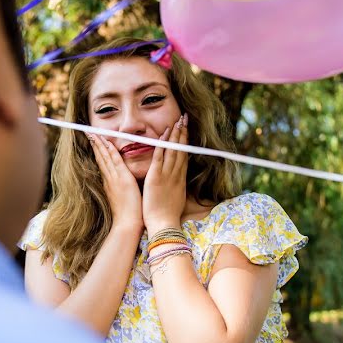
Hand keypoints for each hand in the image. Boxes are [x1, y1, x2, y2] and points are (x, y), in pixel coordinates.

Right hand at [88, 132, 142, 231]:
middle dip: (95, 144)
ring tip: (93, 133)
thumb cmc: (127, 215)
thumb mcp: (121, 199)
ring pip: (105, 157)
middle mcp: (109, 179)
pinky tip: (106, 142)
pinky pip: (115, 161)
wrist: (127, 224)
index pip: (102, 164)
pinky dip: (110, 151)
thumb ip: (119, 190)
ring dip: (99, 144)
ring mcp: (115, 178)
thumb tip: (121, 185)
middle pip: (100, 158)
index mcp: (109, 184)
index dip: (97, 152)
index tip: (94, 142)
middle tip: (89, 132)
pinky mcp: (122, 179)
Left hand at [143, 114, 187, 233]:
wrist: (164, 224)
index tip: (186, 130)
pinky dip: (162, 145)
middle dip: (183, 132)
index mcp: (180, 179)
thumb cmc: (167, 215)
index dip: (185, 142)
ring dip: (175, 134)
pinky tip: (164, 134)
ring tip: (178, 120)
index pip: (184, 156)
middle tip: (184, 118)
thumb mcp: (175, 198)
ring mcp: (167, 175)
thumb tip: (176, 183)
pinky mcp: (156, 178)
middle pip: (181, 149)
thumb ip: (175, 187)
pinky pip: (160, 157)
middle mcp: (176, 175)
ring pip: (173, 150)